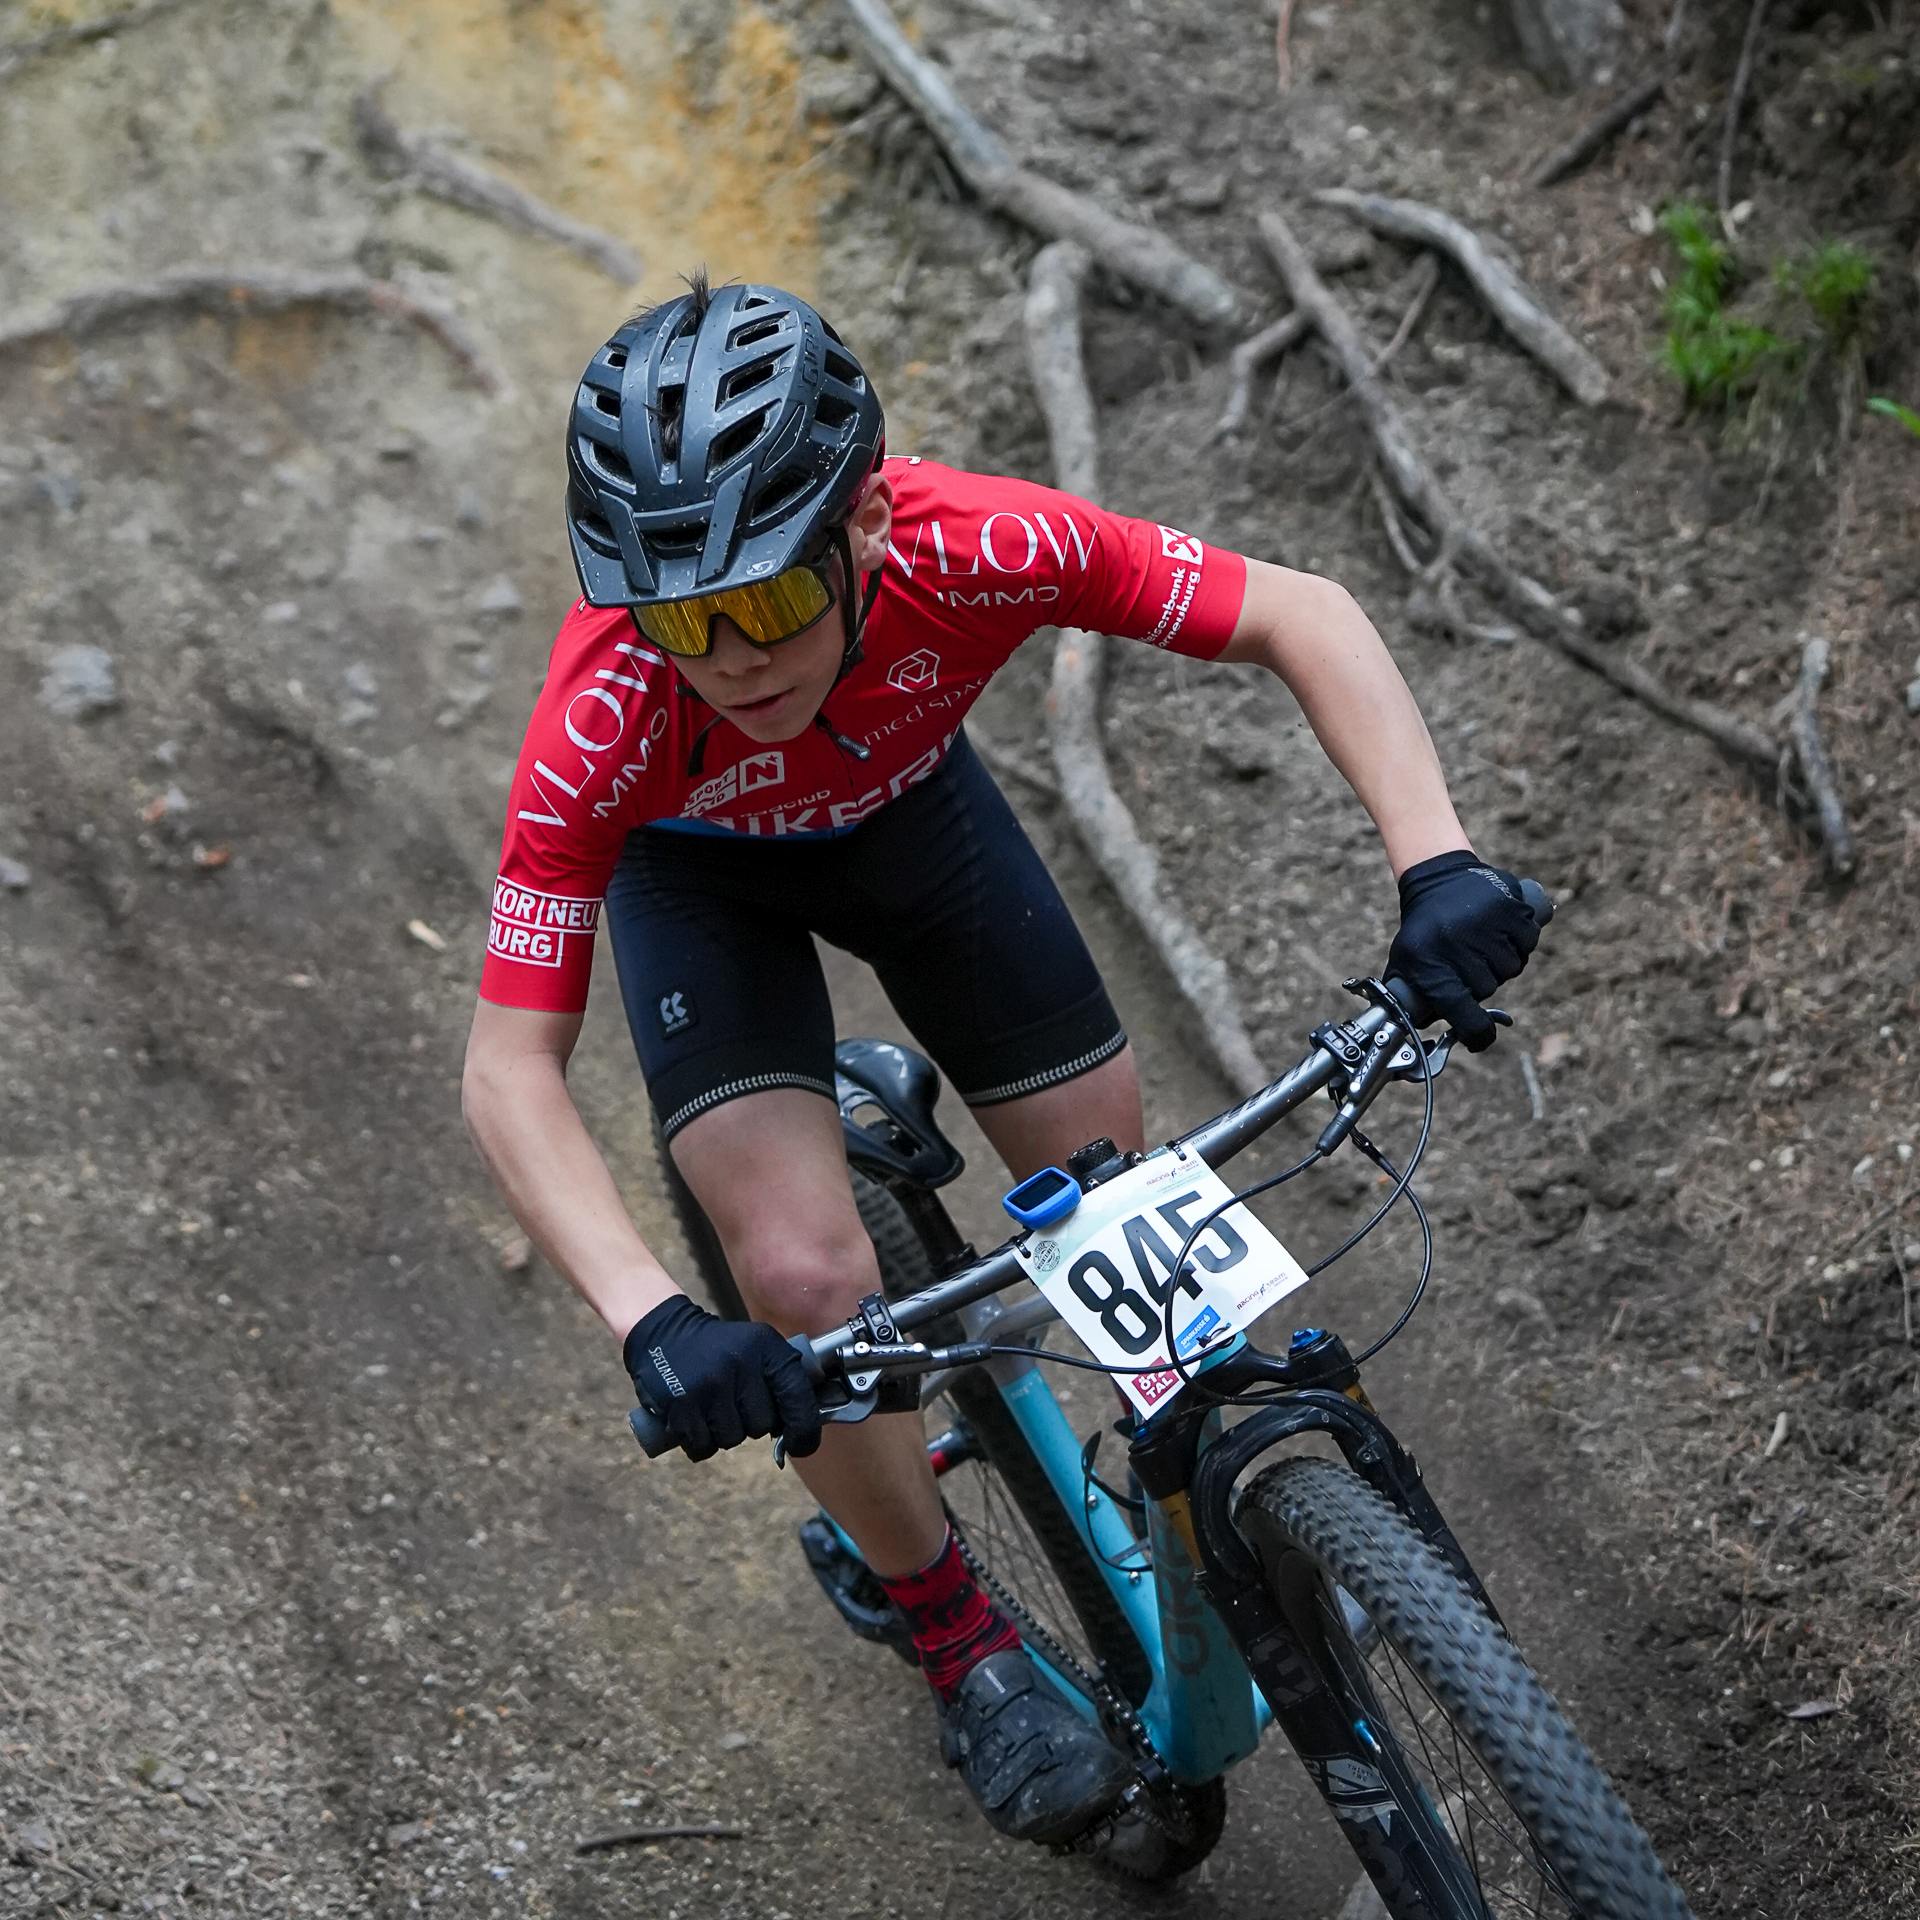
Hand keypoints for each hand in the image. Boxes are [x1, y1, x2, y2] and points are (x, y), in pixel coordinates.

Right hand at [622, 1296, 823, 1462]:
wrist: (666, 1333)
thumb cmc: (721, 1349)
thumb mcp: (758, 1347)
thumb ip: (784, 1380)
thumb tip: (806, 1427)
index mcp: (766, 1349)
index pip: (797, 1397)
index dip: (804, 1429)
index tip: (800, 1444)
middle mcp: (740, 1364)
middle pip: (762, 1426)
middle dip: (751, 1423)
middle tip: (735, 1402)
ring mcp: (709, 1385)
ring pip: (732, 1439)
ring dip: (724, 1433)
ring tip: (713, 1408)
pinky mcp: (682, 1404)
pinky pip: (703, 1446)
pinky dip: (701, 1442)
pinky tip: (695, 1420)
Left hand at [1386, 850, 1539, 1050]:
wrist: (1438, 877)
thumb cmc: (1423, 930)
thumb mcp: (1406, 963)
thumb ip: (1413, 1000)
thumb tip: (1422, 1032)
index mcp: (1431, 965)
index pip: (1463, 1014)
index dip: (1476, 1033)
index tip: (1480, 1037)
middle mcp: (1459, 947)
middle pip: (1489, 989)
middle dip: (1481, 980)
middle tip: (1465, 959)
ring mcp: (1487, 926)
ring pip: (1511, 967)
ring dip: (1500, 960)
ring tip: (1479, 941)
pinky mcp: (1511, 908)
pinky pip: (1528, 942)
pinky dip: (1519, 940)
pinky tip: (1498, 929)